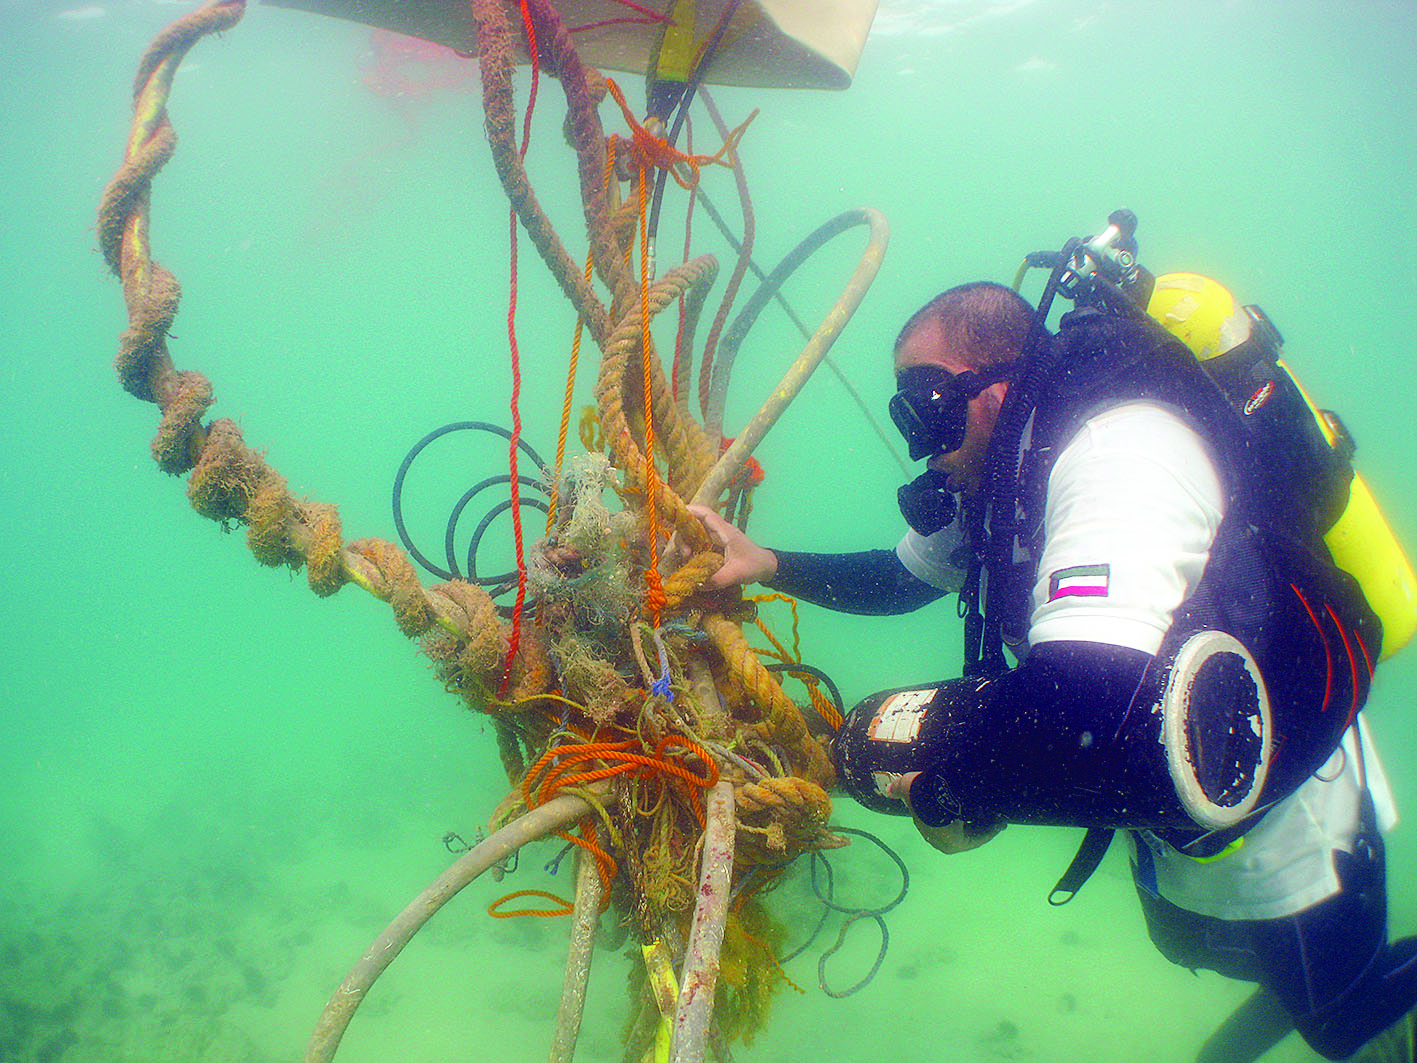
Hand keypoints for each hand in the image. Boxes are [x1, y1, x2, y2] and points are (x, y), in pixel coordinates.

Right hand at [687, 505, 777, 588]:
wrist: (766, 567)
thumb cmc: (754, 565)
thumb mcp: (737, 574)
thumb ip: (717, 580)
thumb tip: (697, 585)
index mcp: (725, 532)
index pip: (705, 514)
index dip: (689, 511)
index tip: (675, 514)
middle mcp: (718, 532)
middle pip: (694, 523)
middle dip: (683, 535)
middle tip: (685, 554)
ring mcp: (716, 539)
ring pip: (694, 534)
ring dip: (686, 544)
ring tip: (688, 560)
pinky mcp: (715, 547)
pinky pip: (698, 544)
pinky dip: (691, 551)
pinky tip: (692, 562)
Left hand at [888, 772, 1005, 854]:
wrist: (931, 801)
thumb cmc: (920, 792)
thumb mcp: (906, 786)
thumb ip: (899, 788)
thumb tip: (888, 790)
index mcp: (927, 829)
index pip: (941, 823)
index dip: (951, 813)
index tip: (961, 805)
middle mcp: (938, 840)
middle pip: (958, 830)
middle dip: (970, 819)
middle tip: (983, 809)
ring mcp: (951, 843)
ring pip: (971, 833)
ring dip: (983, 825)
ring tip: (994, 814)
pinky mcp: (964, 843)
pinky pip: (979, 834)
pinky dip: (990, 827)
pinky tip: (998, 820)